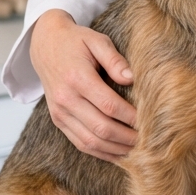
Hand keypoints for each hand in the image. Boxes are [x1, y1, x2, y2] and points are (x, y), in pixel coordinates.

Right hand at [30, 9, 137, 162]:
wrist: (45, 46)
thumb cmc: (76, 41)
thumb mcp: (97, 41)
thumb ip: (115, 60)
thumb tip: (133, 78)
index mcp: (76, 78)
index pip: (108, 105)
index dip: (131, 116)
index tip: (150, 120)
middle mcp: (65, 99)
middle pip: (100, 128)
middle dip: (127, 137)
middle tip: (149, 140)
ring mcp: (59, 113)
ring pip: (90, 141)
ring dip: (115, 149)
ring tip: (138, 151)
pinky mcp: (58, 121)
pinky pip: (80, 143)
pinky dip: (101, 152)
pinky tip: (118, 153)